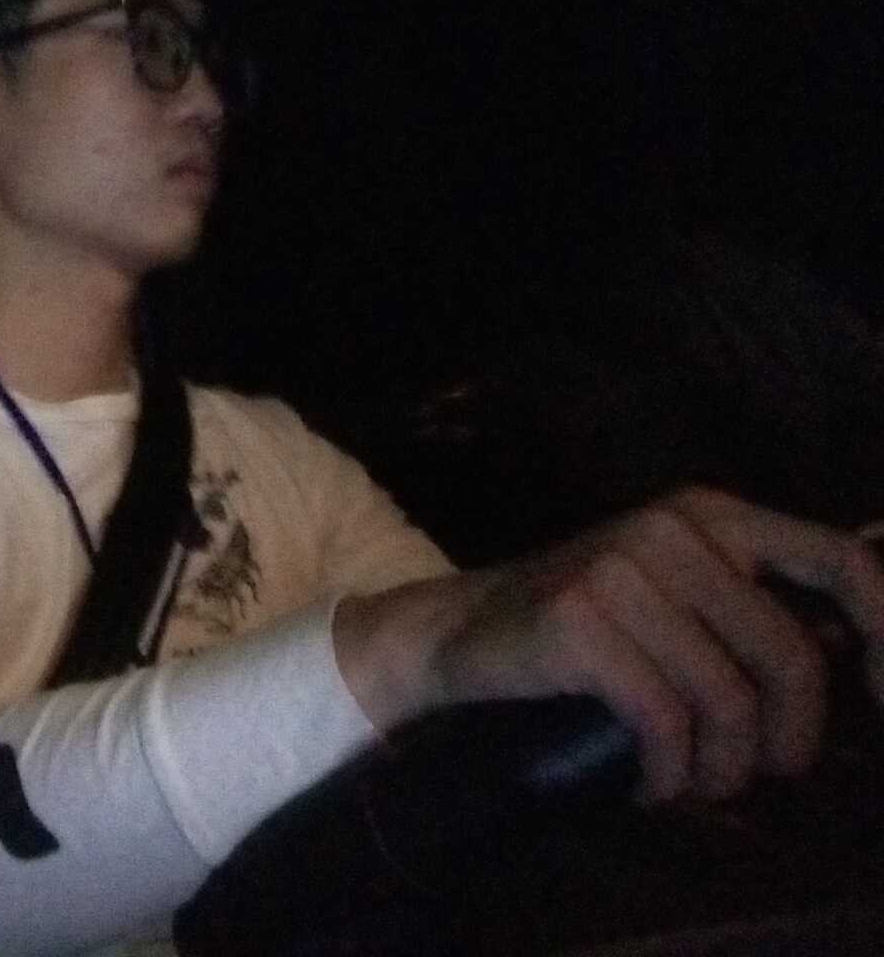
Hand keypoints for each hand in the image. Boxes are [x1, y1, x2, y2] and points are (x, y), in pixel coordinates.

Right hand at [334, 487, 883, 802]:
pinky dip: (664, 772)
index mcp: (709, 514)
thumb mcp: (672, 590)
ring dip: (719, 771)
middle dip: (786, 741)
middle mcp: (670, 529)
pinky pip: (663, 721)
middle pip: (790, 657)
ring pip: (727, 701)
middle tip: (757, 774)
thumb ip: (749, 605)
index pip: (843, 562)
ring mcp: (621, 571)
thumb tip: (857, 657)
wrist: (457, 629)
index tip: (881, 704)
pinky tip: (646, 784)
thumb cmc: (580, 624)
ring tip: (691, 784)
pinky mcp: (579, 623)